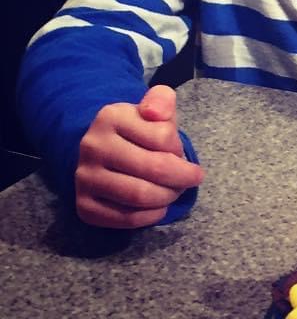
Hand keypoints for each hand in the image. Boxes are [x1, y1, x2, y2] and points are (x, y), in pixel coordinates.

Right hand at [75, 85, 204, 228]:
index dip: (180, 148)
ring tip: (176, 191)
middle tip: (192, 179)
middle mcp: (93, 146)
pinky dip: (150, 216)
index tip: (181, 152)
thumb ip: (161, 99)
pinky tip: (159, 207)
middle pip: (154, 169)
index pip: (163, 137)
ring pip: (139, 196)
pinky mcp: (84, 205)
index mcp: (111, 116)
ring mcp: (85, 178)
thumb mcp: (153, 105)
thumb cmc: (139, 128)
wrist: (104, 149)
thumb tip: (155, 113)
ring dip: (168, 197)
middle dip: (181, 178)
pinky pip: (125, 219)